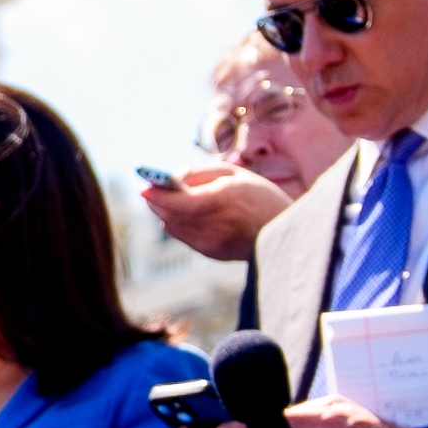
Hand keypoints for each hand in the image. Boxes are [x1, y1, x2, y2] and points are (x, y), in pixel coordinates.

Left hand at [137, 166, 289, 257]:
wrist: (284, 231)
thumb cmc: (259, 196)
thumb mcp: (234, 174)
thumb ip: (200, 174)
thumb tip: (172, 179)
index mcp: (227, 199)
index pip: (183, 202)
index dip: (159, 195)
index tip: (143, 187)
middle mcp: (220, 223)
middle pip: (173, 214)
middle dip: (157, 201)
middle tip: (149, 189)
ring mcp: (215, 242)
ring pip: (174, 226)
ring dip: (165, 212)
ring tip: (163, 199)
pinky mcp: (213, 253)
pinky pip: (184, 237)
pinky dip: (177, 224)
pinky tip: (181, 214)